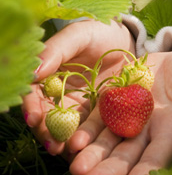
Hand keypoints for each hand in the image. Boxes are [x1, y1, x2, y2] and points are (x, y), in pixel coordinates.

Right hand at [22, 19, 135, 156]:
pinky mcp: (97, 116)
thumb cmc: (100, 32)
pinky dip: (86, 140)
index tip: (35, 117)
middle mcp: (58, 95)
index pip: (33, 94)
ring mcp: (78, 108)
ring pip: (66, 128)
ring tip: (67, 149)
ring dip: (64, 141)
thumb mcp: (79, 34)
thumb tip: (34, 71)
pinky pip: (90, 130)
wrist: (129, 42)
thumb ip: (57, 49)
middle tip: (52, 142)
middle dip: (47, 131)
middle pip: (47, 117)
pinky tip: (86, 148)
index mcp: (48, 75)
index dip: (31, 106)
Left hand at [68, 50, 171, 174]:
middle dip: (109, 170)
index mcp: (170, 133)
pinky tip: (74, 140)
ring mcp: (129, 117)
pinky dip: (87, 130)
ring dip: (93, 155)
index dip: (144, 173)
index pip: (155, 160)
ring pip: (108, 142)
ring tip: (77, 167)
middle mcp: (146, 132)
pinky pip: (99, 118)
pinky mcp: (115, 100)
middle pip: (126, 157)